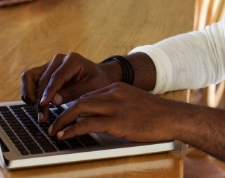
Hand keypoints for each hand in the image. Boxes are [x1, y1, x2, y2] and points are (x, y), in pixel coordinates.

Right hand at [20, 52, 118, 122]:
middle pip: (42, 79)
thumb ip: (73, 93)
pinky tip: (35, 104)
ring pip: (30, 76)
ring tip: (38, 110)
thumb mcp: (91, 88)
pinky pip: (29, 78)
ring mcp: (50, 64)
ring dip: (30, 94)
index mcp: (73, 60)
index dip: (48, 92)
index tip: (43, 105)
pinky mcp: (44, 70)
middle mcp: (59, 59)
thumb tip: (53, 101)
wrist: (100, 76)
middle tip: (42, 117)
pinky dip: (28, 91)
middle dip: (40, 99)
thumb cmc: (98, 81)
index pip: (56, 77)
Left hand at [48, 82, 176, 142]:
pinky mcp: (117, 121)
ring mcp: (115, 106)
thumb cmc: (157, 114)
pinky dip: (72, 130)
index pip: (88, 95)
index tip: (63, 114)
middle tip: (51, 123)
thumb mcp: (135, 103)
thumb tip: (101, 118)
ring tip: (53, 131)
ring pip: (79, 109)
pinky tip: (64, 135)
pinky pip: (87, 124)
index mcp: (117, 88)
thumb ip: (118, 105)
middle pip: (80, 100)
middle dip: (62, 112)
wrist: (173, 117)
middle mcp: (113, 93)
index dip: (72, 105)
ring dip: (62, 120)